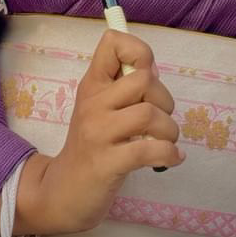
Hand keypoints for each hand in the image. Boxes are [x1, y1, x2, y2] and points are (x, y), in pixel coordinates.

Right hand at [0, 29, 183, 235]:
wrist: (63, 192)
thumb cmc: (91, 146)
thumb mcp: (100, 109)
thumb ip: (124, 87)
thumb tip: (153, 69)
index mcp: (92, 85)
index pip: (113, 44)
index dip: (138, 50)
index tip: (147, 73)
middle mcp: (93, 103)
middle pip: (143, 80)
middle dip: (165, 99)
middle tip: (160, 119)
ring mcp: (98, 133)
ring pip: (150, 113)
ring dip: (169, 130)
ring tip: (166, 142)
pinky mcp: (107, 163)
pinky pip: (149, 150)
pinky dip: (169, 153)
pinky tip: (172, 158)